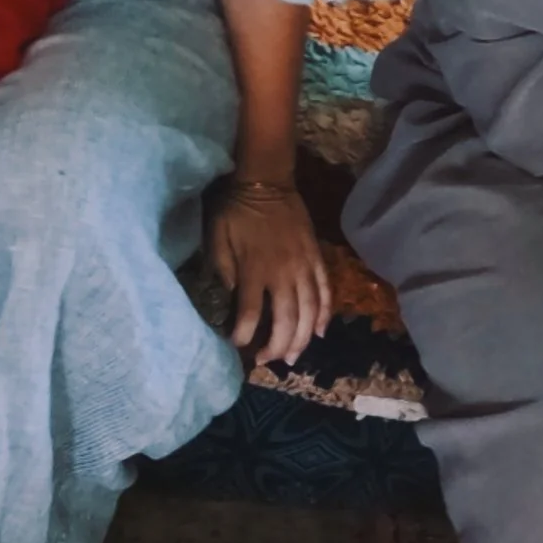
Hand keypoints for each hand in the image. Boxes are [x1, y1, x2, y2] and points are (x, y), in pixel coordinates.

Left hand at [208, 178, 330, 367]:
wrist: (267, 182)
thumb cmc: (236, 211)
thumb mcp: (217, 238)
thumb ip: (224, 271)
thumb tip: (233, 299)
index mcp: (254, 269)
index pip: (250, 313)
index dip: (244, 335)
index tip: (238, 345)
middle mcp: (283, 273)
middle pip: (286, 320)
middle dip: (277, 346)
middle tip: (267, 360)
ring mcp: (304, 267)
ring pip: (309, 312)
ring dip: (302, 339)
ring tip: (293, 358)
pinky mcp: (316, 259)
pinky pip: (325, 292)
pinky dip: (324, 315)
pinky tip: (319, 333)